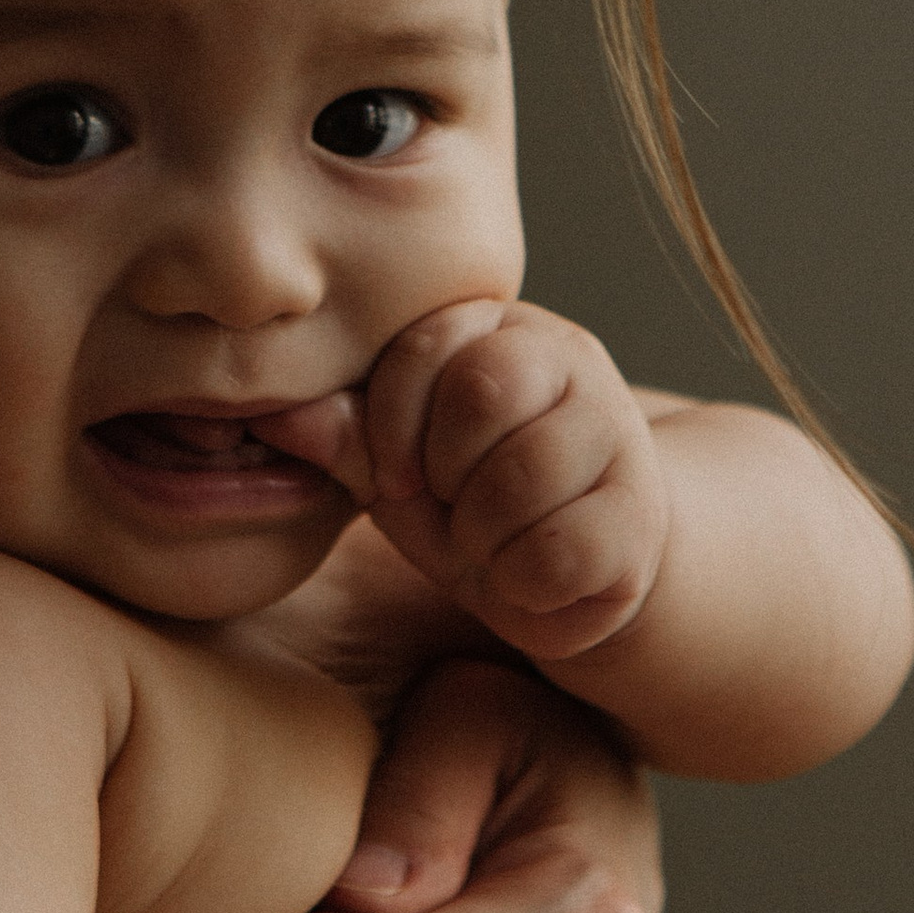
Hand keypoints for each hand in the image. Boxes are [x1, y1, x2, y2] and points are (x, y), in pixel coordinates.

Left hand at [261, 305, 668, 664]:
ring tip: (490, 542)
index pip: (427, 346)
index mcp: (496, 330)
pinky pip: (562, 549)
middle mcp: (569, 359)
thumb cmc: (471, 502)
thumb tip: (272, 412)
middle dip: (445, 473)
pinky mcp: (641, 512)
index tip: (399, 477)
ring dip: (483, 535)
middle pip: (483, 392)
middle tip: (452, 506)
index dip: (394, 425)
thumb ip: (345, 435)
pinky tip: (530, 576)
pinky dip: (525, 582)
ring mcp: (617, 430)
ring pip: (524, 474)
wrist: (576, 568)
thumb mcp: (397, 468)